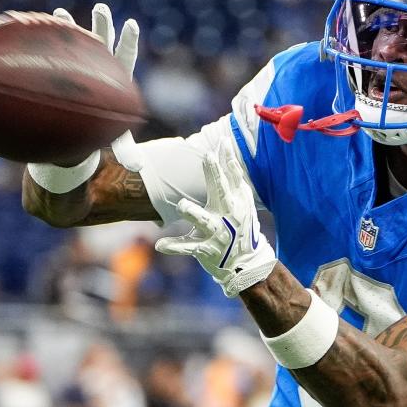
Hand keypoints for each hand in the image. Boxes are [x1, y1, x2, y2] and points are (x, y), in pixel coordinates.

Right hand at [51, 4, 143, 171]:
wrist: (87, 122)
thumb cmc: (103, 127)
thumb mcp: (114, 138)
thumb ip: (127, 149)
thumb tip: (139, 169)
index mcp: (115, 78)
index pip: (125, 57)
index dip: (128, 42)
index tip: (131, 24)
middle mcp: (99, 66)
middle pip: (102, 42)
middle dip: (101, 25)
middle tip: (101, 8)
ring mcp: (79, 64)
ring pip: (75, 42)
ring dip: (69, 28)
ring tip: (60, 13)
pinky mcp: (62, 66)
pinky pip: (54, 51)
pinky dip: (46, 41)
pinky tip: (32, 30)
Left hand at [155, 143, 275, 296]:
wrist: (246, 262)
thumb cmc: (242, 225)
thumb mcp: (243, 201)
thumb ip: (233, 175)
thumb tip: (225, 144)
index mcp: (234, 202)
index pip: (231, 178)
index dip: (226, 161)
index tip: (219, 145)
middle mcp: (227, 215)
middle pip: (220, 193)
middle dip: (214, 176)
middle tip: (208, 158)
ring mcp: (216, 234)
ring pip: (203, 221)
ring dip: (193, 212)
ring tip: (182, 205)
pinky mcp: (205, 250)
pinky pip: (187, 247)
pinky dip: (174, 247)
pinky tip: (159, 245)